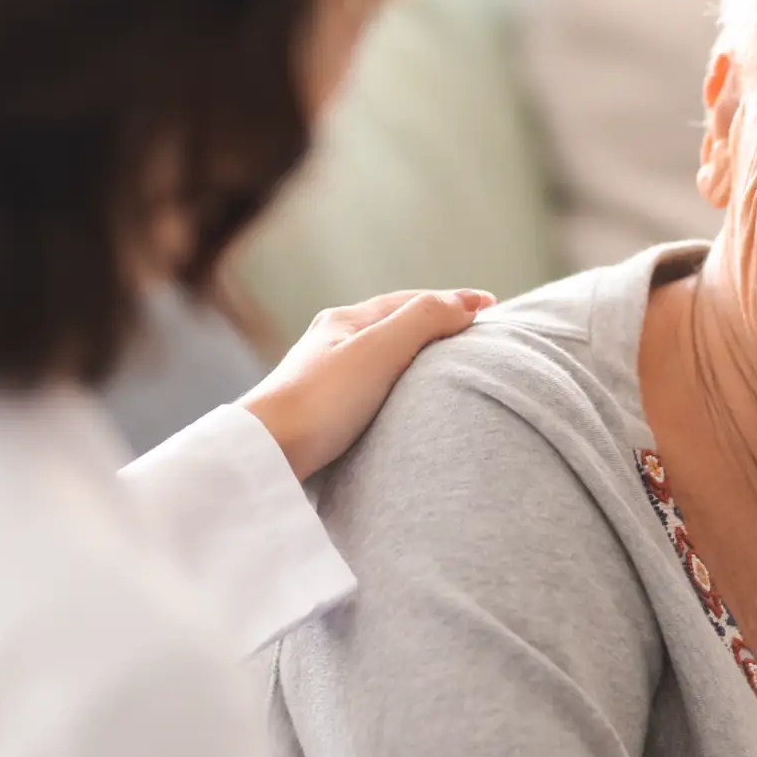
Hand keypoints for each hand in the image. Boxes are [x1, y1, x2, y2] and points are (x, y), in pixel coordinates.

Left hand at [239, 289, 493, 480]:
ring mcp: (321, 377)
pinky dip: (396, 382)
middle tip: (472, 332)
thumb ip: (423, 321)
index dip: (452, 301)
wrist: (265, 455)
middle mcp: (329, 343)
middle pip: (392, 324)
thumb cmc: (321, 402)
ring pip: (378, 356)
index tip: (491, 307)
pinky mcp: (317, 414)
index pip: (409, 302)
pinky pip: (368, 385)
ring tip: (443, 365)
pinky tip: (400, 402)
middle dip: (433, 323)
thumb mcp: (380, 351)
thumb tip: (465, 305)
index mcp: (343, 320)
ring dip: (413, 354)